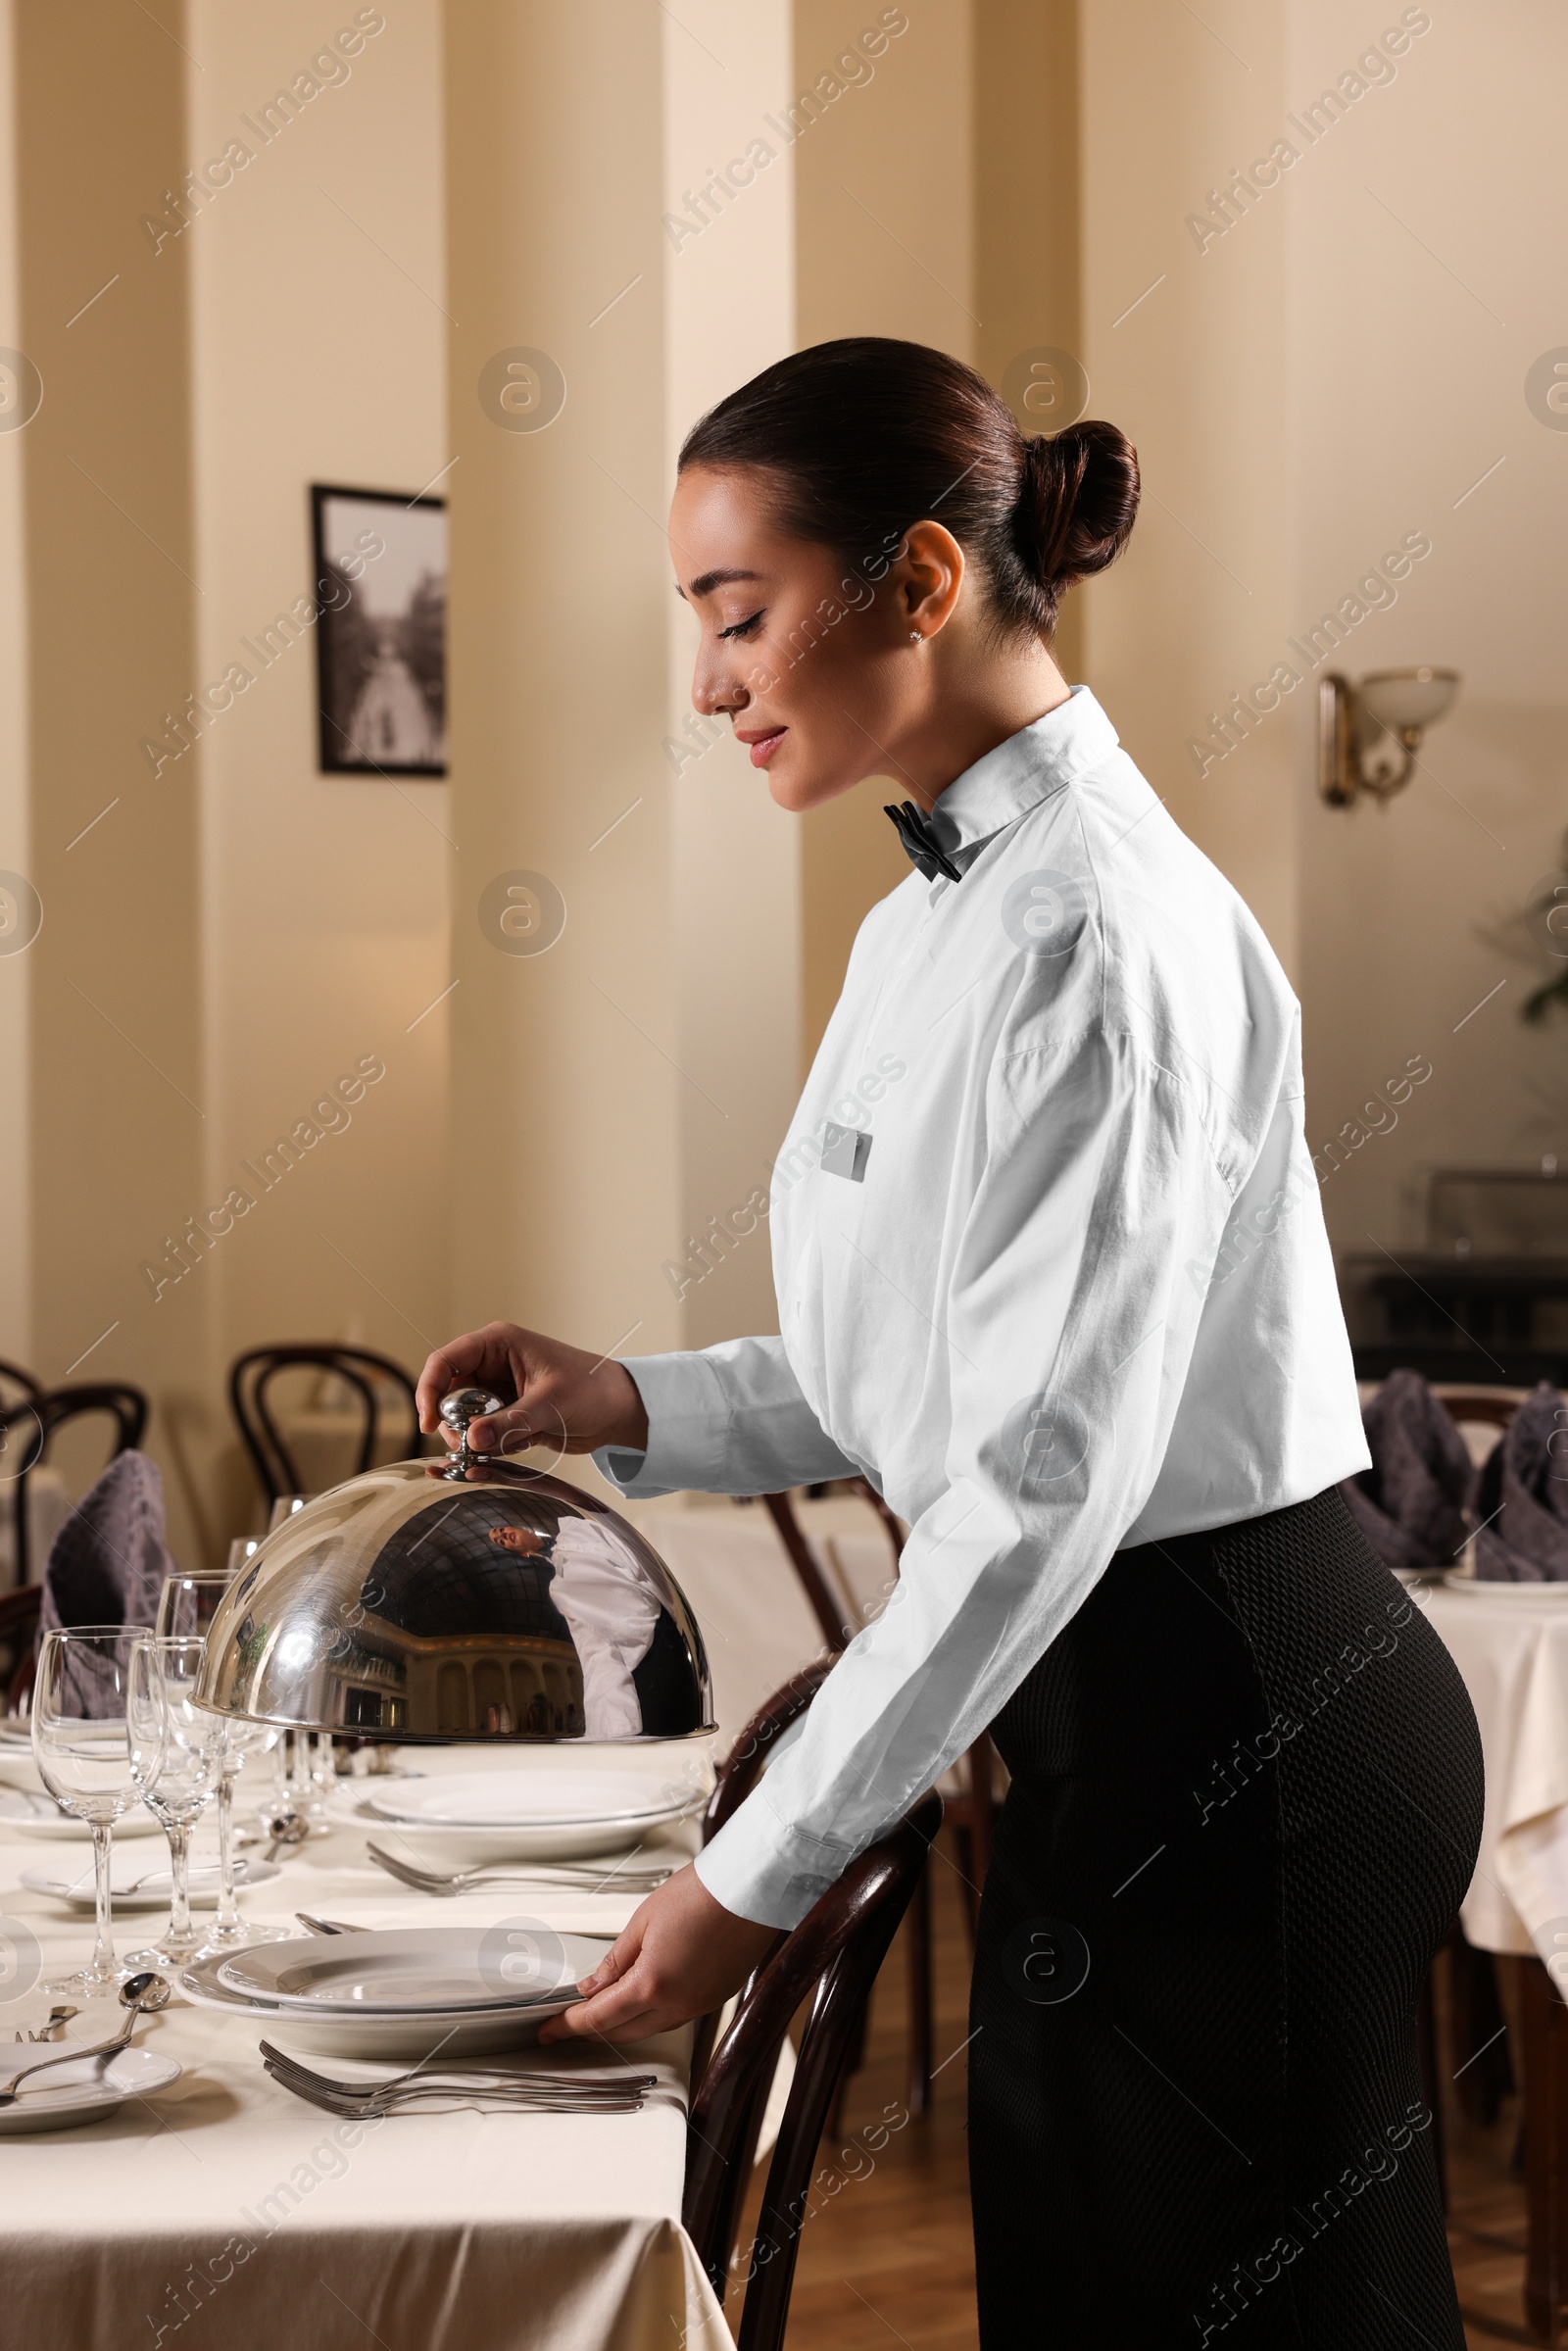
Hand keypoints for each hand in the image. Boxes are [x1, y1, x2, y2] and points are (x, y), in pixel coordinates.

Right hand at [416, 1321, 649, 1462]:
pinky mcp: (507, 1413)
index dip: (430, 1390)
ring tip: (505, 1447)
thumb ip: (510, 1423)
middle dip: (455, 1423)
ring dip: (475, 1438)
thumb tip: (470, 1439)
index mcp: (499, 1343)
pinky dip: (493, 1445)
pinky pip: (483, 1432)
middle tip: (468, 1448)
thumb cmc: (593, 1389)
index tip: (429, 1423)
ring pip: (464, 1418)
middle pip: (449, 1394)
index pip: (446, 1361)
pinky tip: (522, 1445)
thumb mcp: (550, 1405)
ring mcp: (499, 1390)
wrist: (620, 1410)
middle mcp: (493, 1364)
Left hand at [537, 1864, 778, 2045]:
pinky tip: (647, 1995)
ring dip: (625, 2021)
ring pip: (651, 2027)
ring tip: (607, 2003)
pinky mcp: (715, 1999)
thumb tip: (594, 1984)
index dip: (569, 2025)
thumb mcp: (643, 1921)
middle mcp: (677, 2004)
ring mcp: (699, 2005)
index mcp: (652, 1984)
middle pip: (623, 2031)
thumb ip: (615, 1959)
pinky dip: (655, 2012)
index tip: (551, 2029)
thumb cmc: (703, 1895)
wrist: (749, 1889)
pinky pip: (676, 2017)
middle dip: (594, 2027)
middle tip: (572, 2018)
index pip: (599, 2017)